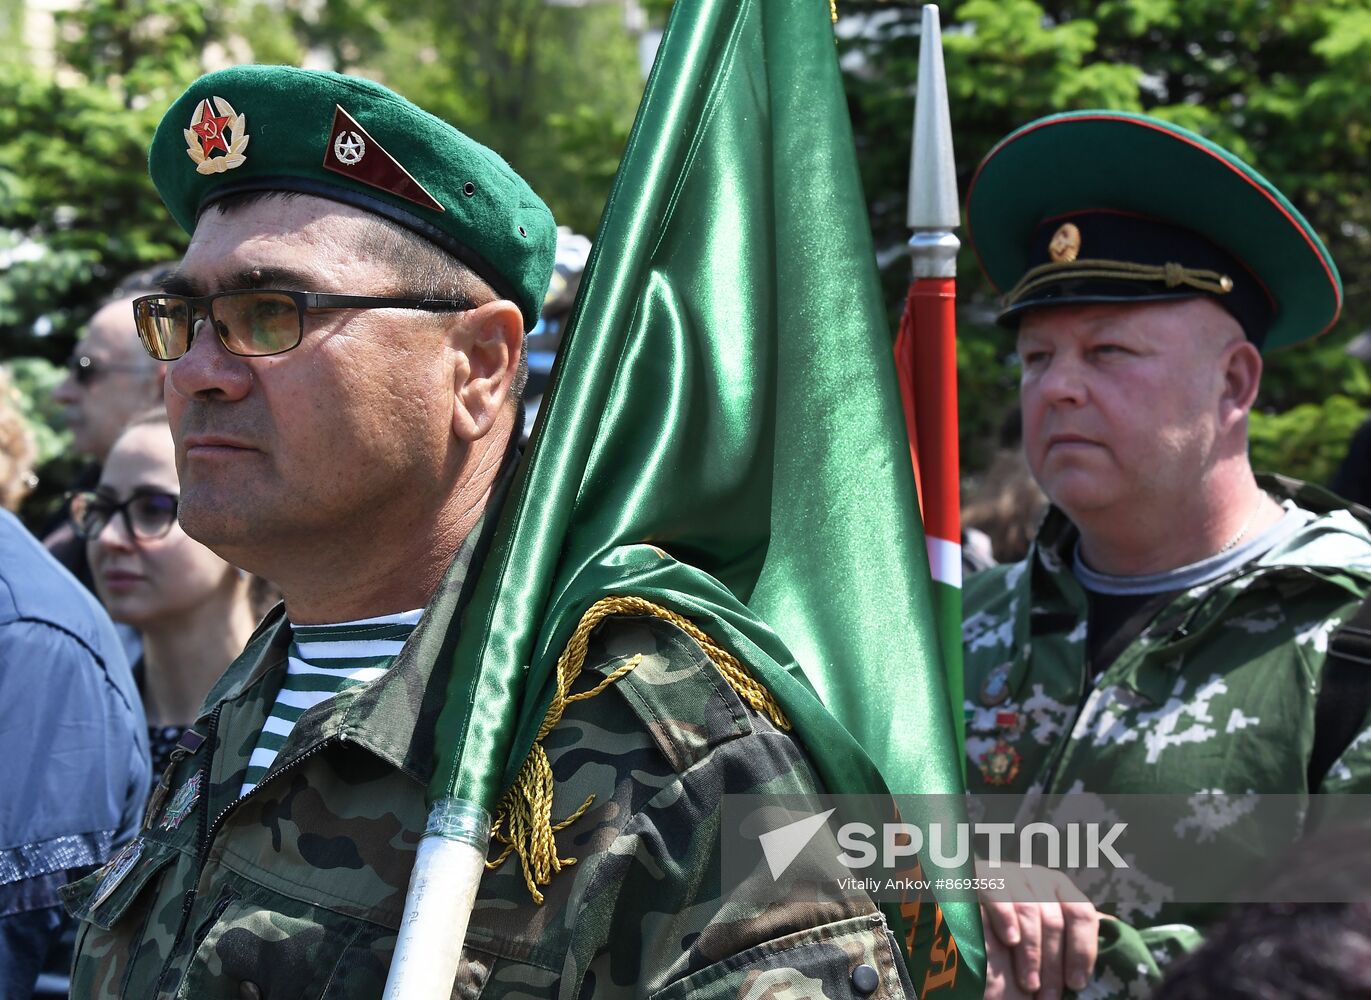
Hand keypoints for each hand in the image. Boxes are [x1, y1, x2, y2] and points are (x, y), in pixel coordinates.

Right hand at [978, 861, 1099, 998]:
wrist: (970, 905)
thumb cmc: (1014, 927)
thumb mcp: (1048, 926)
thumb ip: (1074, 929)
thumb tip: (1116, 928)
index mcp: (1060, 887)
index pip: (1081, 914)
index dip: (1082, 950)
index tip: (1076, 983)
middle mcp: (1038, 876)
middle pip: (1054, 921)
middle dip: (1053, 963)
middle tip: (1048, 996)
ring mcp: (1011, 872)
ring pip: (1030, 912)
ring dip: (1031, 953)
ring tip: (1029, 983)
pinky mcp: (984, 874)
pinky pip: (1000, 895)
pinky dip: (1007, 919)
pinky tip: (1011, 941)